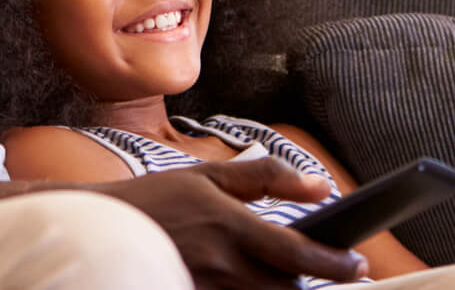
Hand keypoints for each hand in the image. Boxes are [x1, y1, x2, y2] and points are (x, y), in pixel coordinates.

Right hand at [93, 159, 365, 288]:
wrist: (98, 230)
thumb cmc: (154, 202)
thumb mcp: (208, 176)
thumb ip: (268, 177)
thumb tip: (319, 186)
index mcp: (229, 226)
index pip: (296, 253)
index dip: (333, 263)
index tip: (356, 264)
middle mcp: (220, 265)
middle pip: (286, 289)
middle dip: (311, 283)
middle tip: (330, 270)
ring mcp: (205, 289)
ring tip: (290, 275)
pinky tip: (253, 281)